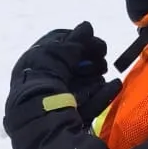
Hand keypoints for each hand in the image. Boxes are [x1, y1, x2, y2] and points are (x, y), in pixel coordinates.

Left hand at [3, 22, 110, 139]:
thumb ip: (74, 41)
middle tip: (103, 55)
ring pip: (79, 86)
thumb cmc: (44, 79)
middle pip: (70, 68)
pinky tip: (114, 84)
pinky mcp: (68, 121)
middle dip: (89, 59)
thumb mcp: (58, 53)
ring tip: (104, 69)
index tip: (93, 39)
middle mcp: (41, 84)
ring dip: (94, 75)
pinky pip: (86, 106)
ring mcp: (54, 104)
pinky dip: (101, 94)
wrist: (41, 116)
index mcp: (33, 65)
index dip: (76, 40)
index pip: (55, 47)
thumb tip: (86, 27)